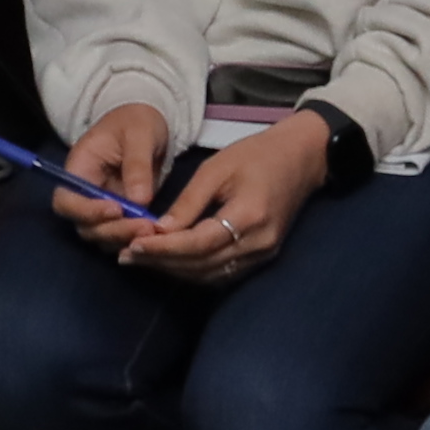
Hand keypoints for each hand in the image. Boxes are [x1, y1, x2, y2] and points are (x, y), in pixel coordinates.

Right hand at [60, 101, 176, 252]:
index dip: (85, 211)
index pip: (66, 201)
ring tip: (153, 230)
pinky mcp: (121, 216)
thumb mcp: (139, 134)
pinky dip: (135, 239)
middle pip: (85, 225)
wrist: (148, 123)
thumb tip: (139, 201)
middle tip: (145, 227)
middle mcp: (85, 194)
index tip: (115, 209)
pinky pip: (121, 236)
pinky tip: (156, 234)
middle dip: (112, 230)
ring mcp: (102, 207)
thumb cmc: (137, 121)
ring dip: (125, 238)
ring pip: (103, 236)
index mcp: (79, 169)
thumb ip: (137, 165)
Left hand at [115, 108, 333, 283]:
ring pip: (210, 275)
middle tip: (127, 256)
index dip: (164, 248)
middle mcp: (258, 243)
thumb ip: (188, 202)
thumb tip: (159, 231)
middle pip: (202, 265)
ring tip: (142, 260)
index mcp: (249, 215)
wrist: (302, 158)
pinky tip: (170, 262)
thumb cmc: (257, 155)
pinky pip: (222, 273)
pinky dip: (194, 270)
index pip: (198, 244)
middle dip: (162, 263)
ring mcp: (263, 254)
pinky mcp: (262, 258)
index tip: (132, 245)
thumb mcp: (216, 168)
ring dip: (174, 271)